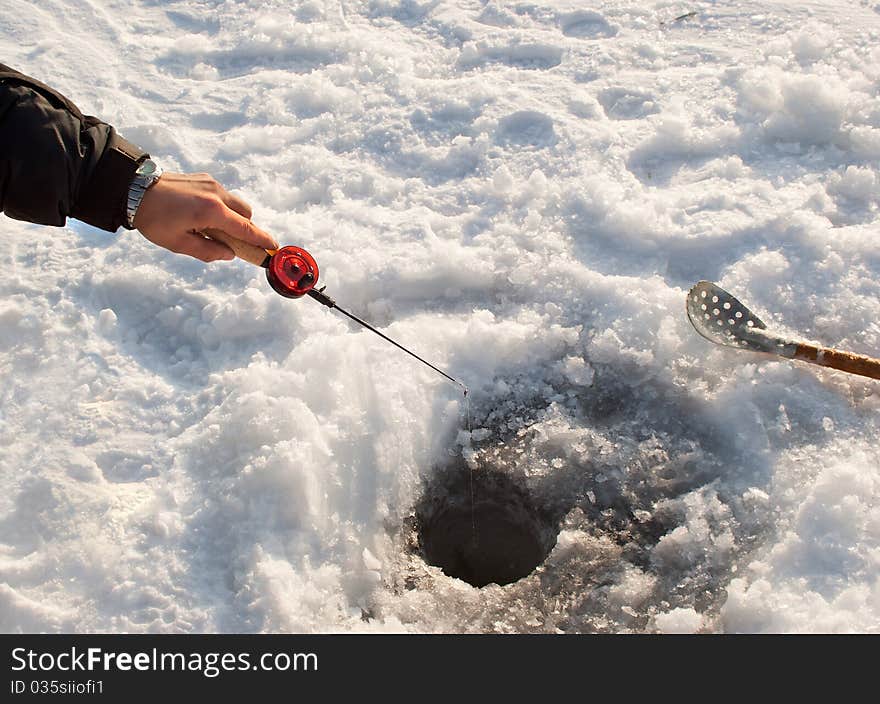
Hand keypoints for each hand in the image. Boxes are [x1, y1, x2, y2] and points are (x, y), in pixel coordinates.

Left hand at [133, 172, 277, 261]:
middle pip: (246, 214)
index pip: (245, 229)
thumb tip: (229, 254)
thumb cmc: (153, 219)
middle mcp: (216, 194)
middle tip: (227, 241)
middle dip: (244, 229)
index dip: (261, 240)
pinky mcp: (204, 178)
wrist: (133, 188)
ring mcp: (211, 183)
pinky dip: (221, 207)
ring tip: (208, 227)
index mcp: (212, 211)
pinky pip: (223, 195)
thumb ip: (207, 251)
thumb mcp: (178, 243)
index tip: (273, 248)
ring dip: (232, 217)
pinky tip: (199, 213)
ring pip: (235, 203)